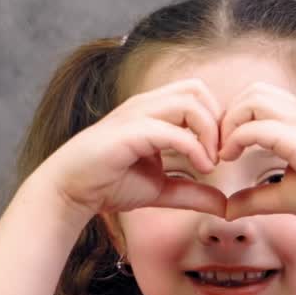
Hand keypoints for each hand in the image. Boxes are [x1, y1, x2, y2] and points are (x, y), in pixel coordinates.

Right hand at [37, 78, 228, 220]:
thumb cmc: (110, 184)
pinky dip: (195, 148)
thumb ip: (192, 193)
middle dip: (217, 122)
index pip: (198, 95)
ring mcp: (137, 115)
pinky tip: (202, 169)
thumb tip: (223, 204)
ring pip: (189, 102)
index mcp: (154, 111)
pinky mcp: (130, 132)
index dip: (217, 121)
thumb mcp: (162, 189)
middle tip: (220, 156)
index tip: (221, 155)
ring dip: (209, 133)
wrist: (72, 189)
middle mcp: (146, 105)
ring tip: (210, 163)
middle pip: (197, 90)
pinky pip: (173, 131)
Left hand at [216, 82, 295, 229]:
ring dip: (230, 122)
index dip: (233, 120)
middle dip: (227, 116)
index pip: (257, 99)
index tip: (223, 152)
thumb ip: (255, 198)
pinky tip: (230, 159)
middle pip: (252, 91)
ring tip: (224, 152)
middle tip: (218, 149)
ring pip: (253, 98)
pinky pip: (259, 126)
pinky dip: (237, 139)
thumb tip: (227, 209)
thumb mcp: (285, 197)